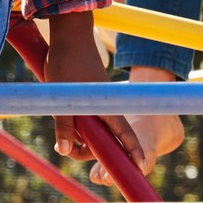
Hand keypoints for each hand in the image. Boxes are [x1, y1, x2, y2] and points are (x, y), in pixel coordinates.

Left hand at [44, 14, 145, 175]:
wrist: (69, 35)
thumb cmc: (67, 63)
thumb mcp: (63, 98)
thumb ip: (64, 126)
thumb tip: (65, 150)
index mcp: (107, 107)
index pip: (126, 135)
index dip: (133, 151)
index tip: (140, 166)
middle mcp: (106, 107)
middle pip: (106, 139)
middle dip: (90, 150)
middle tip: (68, 151)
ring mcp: (98, 103)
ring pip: (94, 129)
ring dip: (80, 137)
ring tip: (61, 136)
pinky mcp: (89, 98)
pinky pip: (87, 119)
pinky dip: (77, 125)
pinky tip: (63, 122)